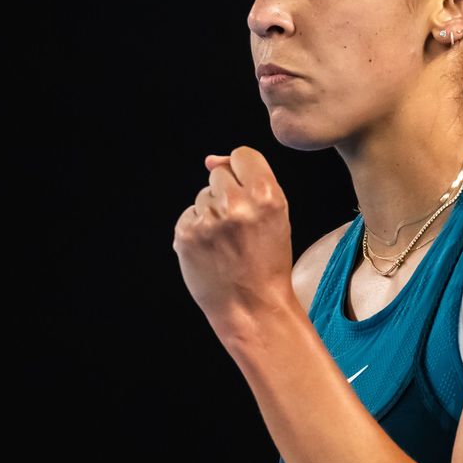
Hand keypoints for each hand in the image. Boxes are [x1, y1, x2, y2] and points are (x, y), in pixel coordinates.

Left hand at [172, 146, 296, 337]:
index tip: (247, 194)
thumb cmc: (267, 261)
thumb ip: (250, 179)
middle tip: (239, 227)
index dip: (243, 173)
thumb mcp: (276, 215)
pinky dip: (197, 230)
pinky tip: (212, 251)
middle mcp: (236, 204)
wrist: (252, 307)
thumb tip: (211, 159)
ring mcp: (208, 221)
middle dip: (226, 195)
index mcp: (266, 195)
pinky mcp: (186, 235)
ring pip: (202, 197)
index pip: (242, 155)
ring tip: (227, 243)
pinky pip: (189, 216)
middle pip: (219, 175)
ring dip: (211, 214)